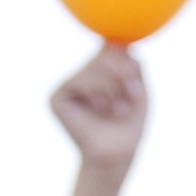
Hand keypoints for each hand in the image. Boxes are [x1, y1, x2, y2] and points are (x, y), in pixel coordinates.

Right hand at [49, 42, 146, 169]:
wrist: (118, 152)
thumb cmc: (130, 124)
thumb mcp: (138, 89)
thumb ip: (130, 64)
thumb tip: (117, 42)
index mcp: (102, 72)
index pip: (111, 48)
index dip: (123, 57)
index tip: (135, 73)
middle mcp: (84, 74)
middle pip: (104, 54)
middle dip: (122, 73)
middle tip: (133, 93)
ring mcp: (70, 84)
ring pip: (94, 66)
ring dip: (113, 87)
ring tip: (117, 109)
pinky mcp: (58, 95)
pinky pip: (80, 79)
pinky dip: (97, 92)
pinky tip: (100, 109)